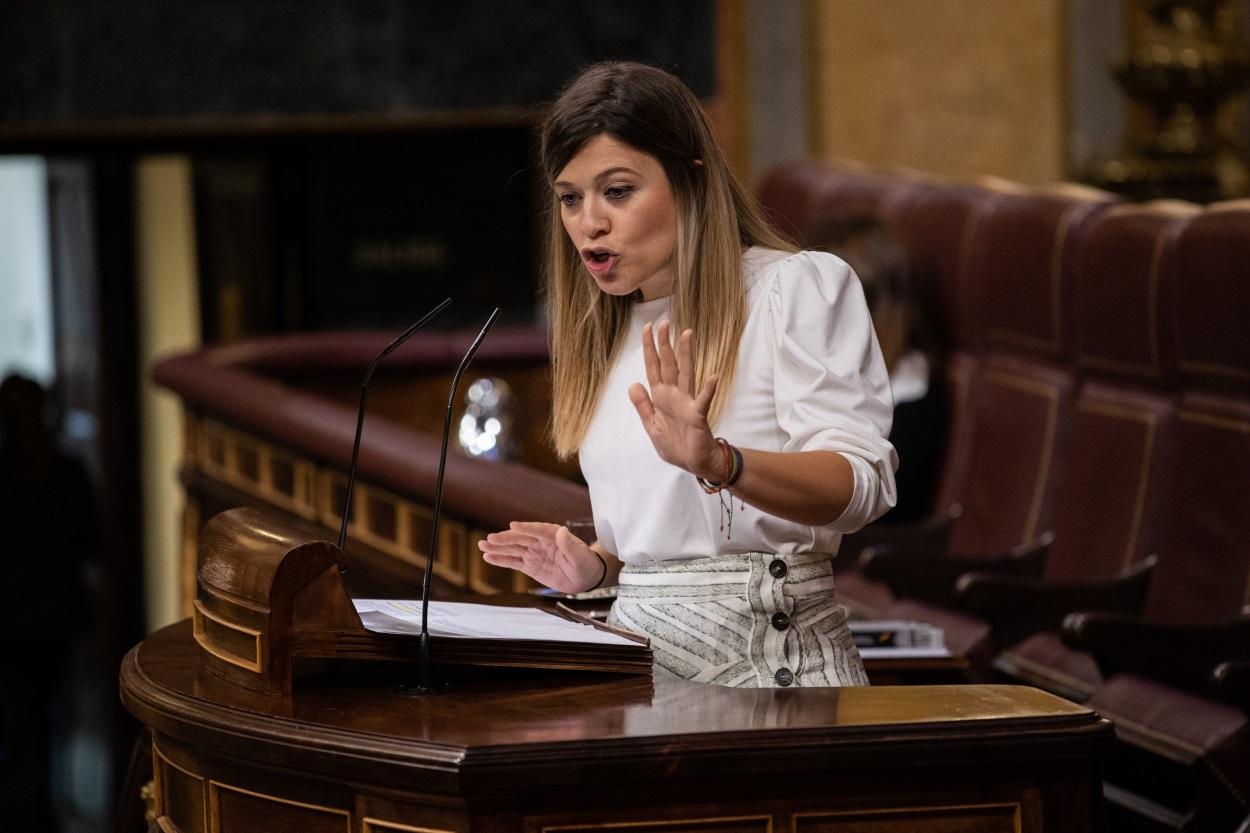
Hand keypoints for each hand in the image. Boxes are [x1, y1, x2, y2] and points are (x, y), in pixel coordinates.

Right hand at [477, 522, 603, 593]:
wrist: (585, 577)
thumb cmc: (585, 563)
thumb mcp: (580, 556)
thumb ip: (569, 545)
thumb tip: (561, 531)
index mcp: (553, 535)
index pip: (537, 530)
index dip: (525, 528)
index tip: (513, 525)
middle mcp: (540, 542)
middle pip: (520, 539)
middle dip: (505, 538)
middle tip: (490, 538)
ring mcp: (534, 553)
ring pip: (513, 549)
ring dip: (498, 548)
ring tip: (482, 546)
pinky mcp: (530, 565)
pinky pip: (513, 562)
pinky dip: (501, 560)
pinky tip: (488, 557)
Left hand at [628, 321, 722, 479]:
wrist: (693, 463)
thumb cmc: (675, 444)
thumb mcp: (652, 425)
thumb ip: (643, 405)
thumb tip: (633, 383)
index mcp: (661, 397)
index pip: (653, 368)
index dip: (649, 349)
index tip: (647, 329)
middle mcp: (674, 395)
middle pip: (668, 364)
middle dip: (665, 344)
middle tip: (664, 323)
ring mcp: (687, 403)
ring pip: (686, 373)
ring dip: (686, 355)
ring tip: (687, 335)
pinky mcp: (698, 415)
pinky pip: (703, 400)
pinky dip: (708, 388)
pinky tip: (713, 376)